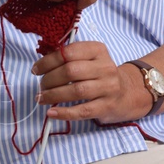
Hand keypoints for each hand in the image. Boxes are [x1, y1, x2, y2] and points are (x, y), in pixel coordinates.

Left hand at [32, 42, 151, 123]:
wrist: (127, 92)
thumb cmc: (100, 75)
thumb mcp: (90, 59)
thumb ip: (69, 58)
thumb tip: (41, 66)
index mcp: (98, 50)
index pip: (68, 53)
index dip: (47, 62)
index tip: (36, 70)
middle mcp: (105, 67)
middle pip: (70, 72)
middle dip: (49, 80)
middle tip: (41, 86)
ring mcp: (108, 87)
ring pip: (76, 91)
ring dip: (53, 96)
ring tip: (41, 98)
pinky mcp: (107, 106)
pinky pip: (82, 111)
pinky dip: (64, 113)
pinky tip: (51, 113)